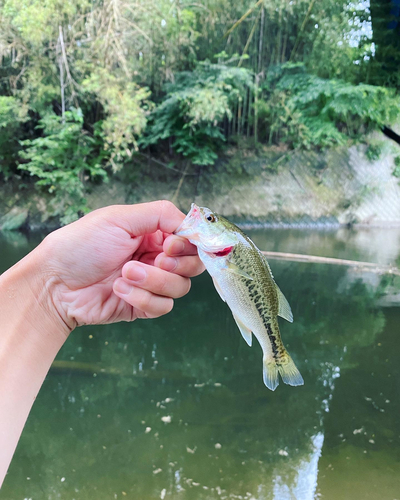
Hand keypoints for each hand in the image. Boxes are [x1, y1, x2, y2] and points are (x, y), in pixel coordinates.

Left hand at [34, 200, 203, 333]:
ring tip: (124, 274)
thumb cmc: (81, 245)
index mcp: (153, 233)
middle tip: (157, 261)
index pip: (190, 238)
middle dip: (177, 265)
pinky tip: (118, 289)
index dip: (188, 244)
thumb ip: (160, 214)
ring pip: (180, 287)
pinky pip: (163, 306)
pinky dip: (142, 298)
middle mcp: (156, 256)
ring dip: (153, 281)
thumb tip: (191, 224)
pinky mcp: (144, 306)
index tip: (170, 246)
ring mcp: (151, 283)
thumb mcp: (119, 218)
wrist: (55, 283)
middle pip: (193, 264)